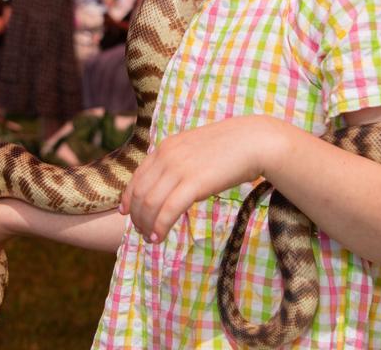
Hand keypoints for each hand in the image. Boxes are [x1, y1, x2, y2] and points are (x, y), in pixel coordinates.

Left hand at [120, 115, 285, 243]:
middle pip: (140, 193)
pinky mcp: (194, 183)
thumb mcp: (195, 148)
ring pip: (150, 203)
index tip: (126, 213)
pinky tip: (159, 237)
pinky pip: (168, 210)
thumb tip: (170, 181)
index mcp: (166, 147)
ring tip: (150, 238)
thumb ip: (179, 161)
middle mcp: (167, 156)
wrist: (254, 141)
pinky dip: (160, 226)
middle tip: (140, 232)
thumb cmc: (230, 147)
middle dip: (137, 216)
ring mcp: (179, 169)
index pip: (137, 176)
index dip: (128, 198)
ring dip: (146, 225)